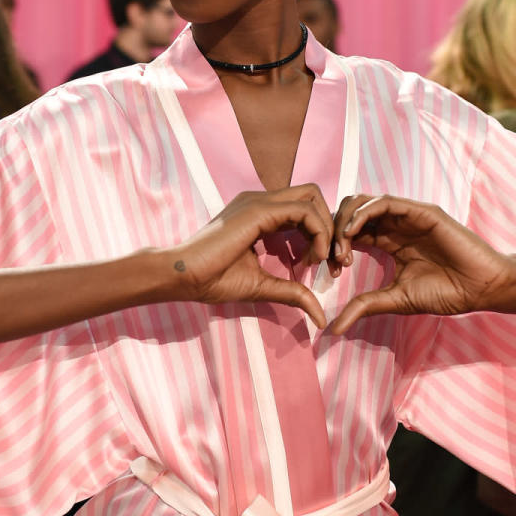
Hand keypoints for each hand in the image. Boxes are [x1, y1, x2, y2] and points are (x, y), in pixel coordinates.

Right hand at [171, 184, 332, 325]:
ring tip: (324, 261)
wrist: (183, 275)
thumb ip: (292, 292)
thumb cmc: (213, 280)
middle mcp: (261, 201)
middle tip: (332, 260)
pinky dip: (319, 232)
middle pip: (313, 196)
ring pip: (312, 198)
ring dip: (327, 228)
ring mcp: (259, 201)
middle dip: (330, 225)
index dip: (320, 234)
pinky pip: (304, 211)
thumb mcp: (262, 285)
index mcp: (260, 213)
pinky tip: (313, 258)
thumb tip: (320, 318)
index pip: (303, 209)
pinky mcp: (259, 209)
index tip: (321, 266)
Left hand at [328, 194, 515, 333]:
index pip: (350, 232)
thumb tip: (334, 328)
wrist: (482, 288)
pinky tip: (354, 232)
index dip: (334, 246)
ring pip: (363, 202)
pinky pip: (384, 203)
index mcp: (388, 241)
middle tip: (333, 258)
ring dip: (345, 222)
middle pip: (350, 213)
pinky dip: (363, 213)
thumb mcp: (396, 299)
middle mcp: (394, 225)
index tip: (331, 269)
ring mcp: (407, 215)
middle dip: (334, 232)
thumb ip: (365, 306)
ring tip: (342, 248)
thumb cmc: (446, 292)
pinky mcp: (420, 211)